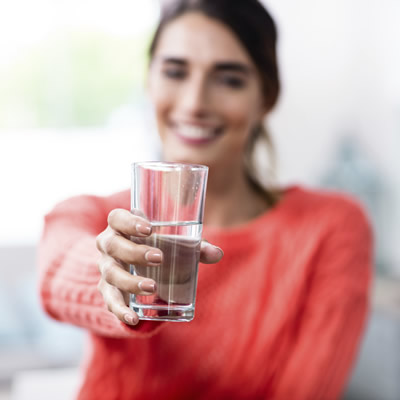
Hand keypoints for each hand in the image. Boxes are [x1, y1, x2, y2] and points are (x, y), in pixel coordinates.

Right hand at [96, 208, 222, 324]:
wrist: (133, 267)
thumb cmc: (157, 247)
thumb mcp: (173, 244)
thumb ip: (194, 247)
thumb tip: (217, 254)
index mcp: (122, 226)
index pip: (117, 218)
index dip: (128, 221)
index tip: (149, 229)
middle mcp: (109, 245)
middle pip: (112, 244)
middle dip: (135, 252)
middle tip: (159, 258)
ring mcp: (106, 268)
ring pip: (110, 273)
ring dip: (130, 281)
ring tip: (153, 287)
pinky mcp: (108, 290)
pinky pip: (110, 300)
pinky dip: (120, 310)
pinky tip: (134, 318)